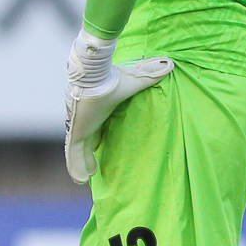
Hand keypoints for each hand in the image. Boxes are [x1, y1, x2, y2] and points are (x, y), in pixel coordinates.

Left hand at [64, 29, 172, 183]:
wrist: (95, 76)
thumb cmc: (113, 78)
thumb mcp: (135, 81)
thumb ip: (150, 76)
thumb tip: (170, 65)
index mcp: (98, 110)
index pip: (97, 124)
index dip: (98, 133)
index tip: (100, 142)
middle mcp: (87, 119)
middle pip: (88, 138)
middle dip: (87, 151)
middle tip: (93, 164)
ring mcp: (80, 127)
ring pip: (79, 150)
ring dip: (83, 162)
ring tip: (86, 176)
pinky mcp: (77, 133)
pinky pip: (75, 154)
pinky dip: (76, 166)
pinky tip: (80, 180)